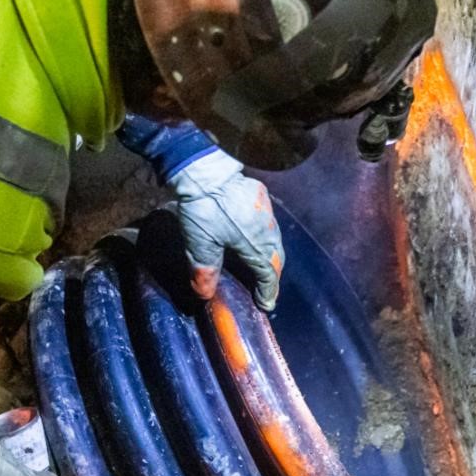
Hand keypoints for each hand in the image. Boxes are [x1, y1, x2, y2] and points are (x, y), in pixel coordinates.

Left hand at [168, 149, 284, 310]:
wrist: (204, 170)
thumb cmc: (203, 210)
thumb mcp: (200, 245)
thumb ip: (205, 272)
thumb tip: (205, 295)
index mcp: (257, 244)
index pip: (269, 275)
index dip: (268, 292)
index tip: (265, 305)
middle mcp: (268, 229)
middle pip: (276, 258)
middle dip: (272, 275)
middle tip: (264, 288)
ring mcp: (266, 211)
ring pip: (274, 239)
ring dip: (269, 255)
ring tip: (260, 265)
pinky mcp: (260, 195)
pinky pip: (268, 222)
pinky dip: (264, 236)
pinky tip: (254, 236)